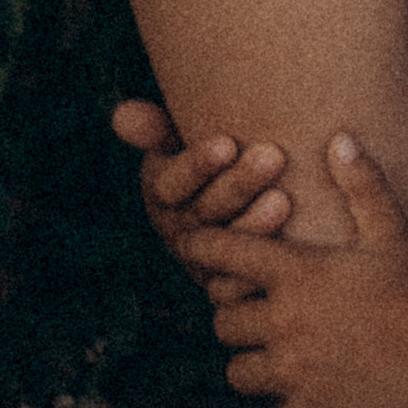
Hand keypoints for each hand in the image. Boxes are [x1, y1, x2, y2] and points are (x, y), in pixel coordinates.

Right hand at [110, 96, 291, 293]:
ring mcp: (201, 262)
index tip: (227, 143)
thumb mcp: (182, 136)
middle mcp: (177, 229)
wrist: (243, 198)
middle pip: (203, 213)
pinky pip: (236, 291)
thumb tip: (120, 116)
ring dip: (252, 225)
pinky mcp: (225, 288)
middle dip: (238, 186)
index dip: (197, 165)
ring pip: (221, 251)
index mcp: (161, 190)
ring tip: (284, 198)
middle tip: (272, 156)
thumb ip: (156, 127)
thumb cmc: (219, 153)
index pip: (171, 183)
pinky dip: (257, 273)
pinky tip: (287, 250)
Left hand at [175, 136, 407, 407]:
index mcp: (295, 272)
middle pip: (221, 322)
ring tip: (272, 369)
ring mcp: (294, 374)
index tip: (193, 248)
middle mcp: (283, 321)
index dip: (201, 248)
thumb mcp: (392, 231)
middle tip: (254, 321)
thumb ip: (362, 184)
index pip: (221, 253)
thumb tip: (340, 137)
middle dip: (234, 320)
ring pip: (237, 374)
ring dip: (251, 371)